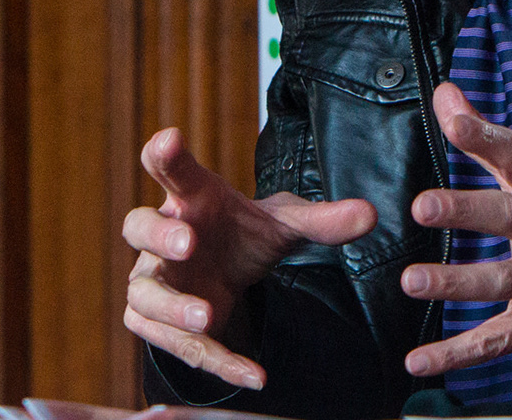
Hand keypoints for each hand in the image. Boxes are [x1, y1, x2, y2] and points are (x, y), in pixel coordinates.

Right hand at [122, 127, 376, 389]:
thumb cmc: (244, 235)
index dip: (166, 154)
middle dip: (160, 234)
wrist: (228, 274)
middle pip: (140, 227)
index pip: (174, 171)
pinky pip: (177, 344)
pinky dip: (215, 360)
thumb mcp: (284, 225)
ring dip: (173, 307)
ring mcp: (155, 280)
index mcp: (192, 198)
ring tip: (206, 316)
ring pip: (146, 294)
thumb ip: (322, 220)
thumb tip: (370, 215)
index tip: (170, 138)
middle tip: (188, 240)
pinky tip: (253, 374)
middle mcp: (164, 235)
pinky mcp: (157, 323)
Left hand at [398, 83, 511, 377]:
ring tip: (412, 281)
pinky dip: (457, 352)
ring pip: (502, 282)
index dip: (484, 137)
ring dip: (457, 282)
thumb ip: (485, 140)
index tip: (451, 119)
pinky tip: (419, 359)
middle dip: (468, 210)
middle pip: (511, 217)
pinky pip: (496, 340)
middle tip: (422, 205)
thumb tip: (445, 93)